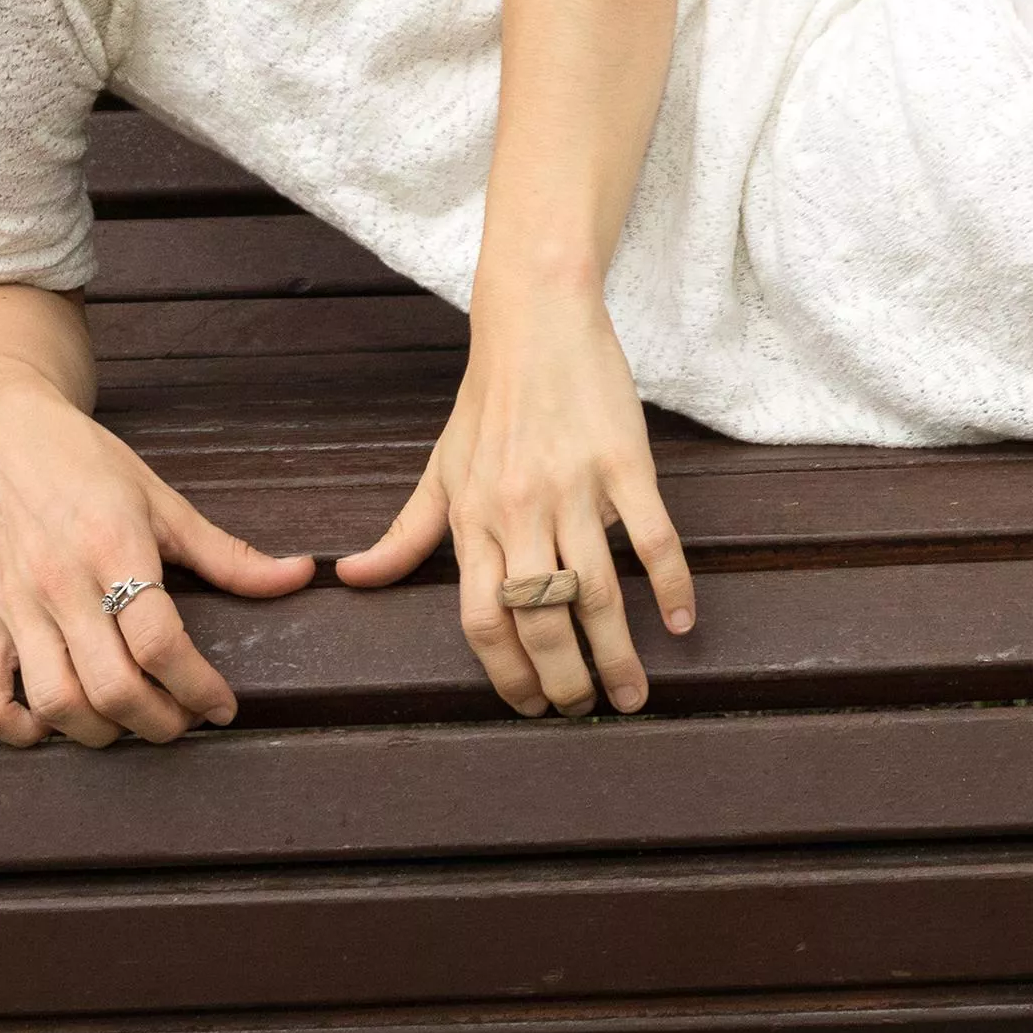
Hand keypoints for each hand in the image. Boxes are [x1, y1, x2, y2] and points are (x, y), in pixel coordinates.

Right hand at [0, 365, 318, 746]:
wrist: (6, 437)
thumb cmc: (91, 467)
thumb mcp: (166, 503)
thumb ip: (229, 554)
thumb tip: (300, 576)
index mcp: (114, 549)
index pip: (161, 642)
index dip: (200, 687)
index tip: (222, 707)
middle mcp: (60, 585)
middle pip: (112, 686)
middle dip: (160, 722)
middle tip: (184, 719)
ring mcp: (14, 609)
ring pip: (54, 703)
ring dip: (102, 733)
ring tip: (131, 721)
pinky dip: (18, 731)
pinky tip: (55, 723)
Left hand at [334, 286, 696, 715]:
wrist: (536, 321)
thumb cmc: (487, 400)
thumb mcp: (440, 469)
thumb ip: (403, 533)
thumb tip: (350, 578)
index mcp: (474, 519)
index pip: (482, 621)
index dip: (507, 675)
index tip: (531, 707)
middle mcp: (520, 510)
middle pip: (542, 620)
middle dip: (565, 681)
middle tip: (585, 711)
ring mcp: (575, 487)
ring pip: (598, 592)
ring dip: (617, 654)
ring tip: (632, 695)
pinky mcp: (624, 462)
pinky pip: (653, 539)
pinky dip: (671, 586)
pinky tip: (681, 624)